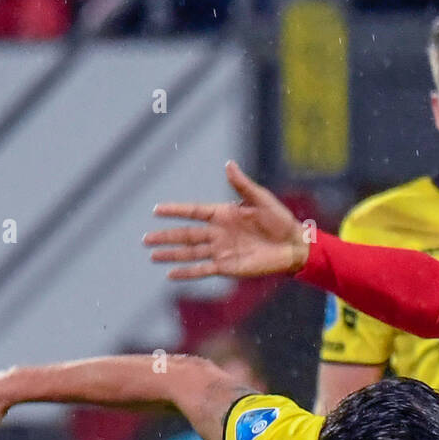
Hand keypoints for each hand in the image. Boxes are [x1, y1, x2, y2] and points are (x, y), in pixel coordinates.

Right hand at [144, 161, 309, 281]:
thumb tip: (228, 164)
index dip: (174, 211)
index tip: (155, 210)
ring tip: (152, 256)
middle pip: (185, 235)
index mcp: (223, 213)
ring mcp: (221, 251)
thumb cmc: (280, 220)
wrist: (293, 245)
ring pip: (190, 253)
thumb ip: (242, 185)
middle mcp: (218, 232)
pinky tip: (171, 275)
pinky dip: (187, 273)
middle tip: (144, 240)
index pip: (193, 212)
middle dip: (165, 237)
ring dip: (171, 255)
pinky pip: (203, 270)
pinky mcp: (228, 267)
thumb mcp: (261, 199)